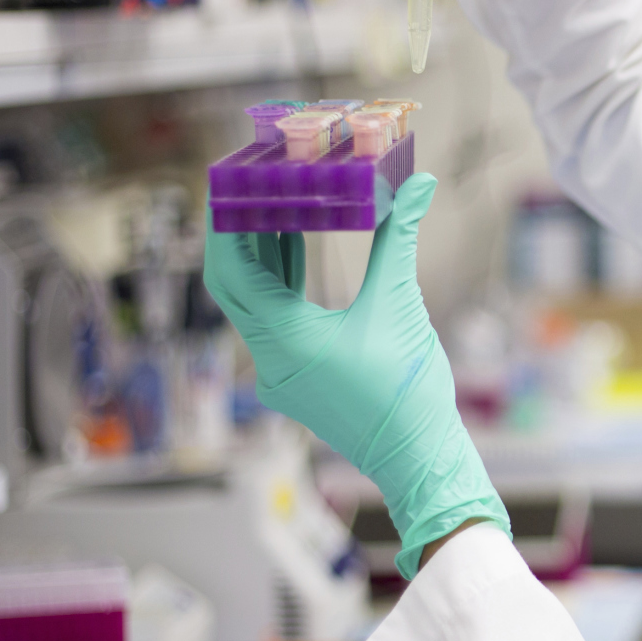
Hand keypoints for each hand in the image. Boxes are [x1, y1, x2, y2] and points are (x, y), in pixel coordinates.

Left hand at [203, 175, 509, 578]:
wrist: (417, 457)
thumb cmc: (408, 391)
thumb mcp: (400, 305)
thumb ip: (399, 239)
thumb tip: (417, 184)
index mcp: (286, 340)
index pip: (233, 271)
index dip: (224, 224)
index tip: (225, 184)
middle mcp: (270, 359)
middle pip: (233, 284)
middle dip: (234, 234)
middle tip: (240, 186)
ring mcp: (279, 373)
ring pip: (252, 302)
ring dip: (258, 255)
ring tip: (268, 202)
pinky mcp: (295, 378)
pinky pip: (271, 320)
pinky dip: (278, 282)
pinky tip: (291, 247)